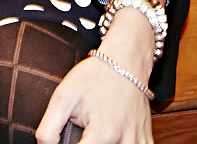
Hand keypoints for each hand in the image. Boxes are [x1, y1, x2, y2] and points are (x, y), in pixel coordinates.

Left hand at [36, 55, 151, 143]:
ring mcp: (138, 140)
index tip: (66, 139)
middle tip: (82, 132)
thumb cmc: (94, 76)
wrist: (125, 61)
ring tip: (94, 134)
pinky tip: (113, 138)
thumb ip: (49, 128)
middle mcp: (125, 140)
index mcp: (104, 131)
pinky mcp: (146, 139)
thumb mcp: (63, 97)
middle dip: (86, 143)